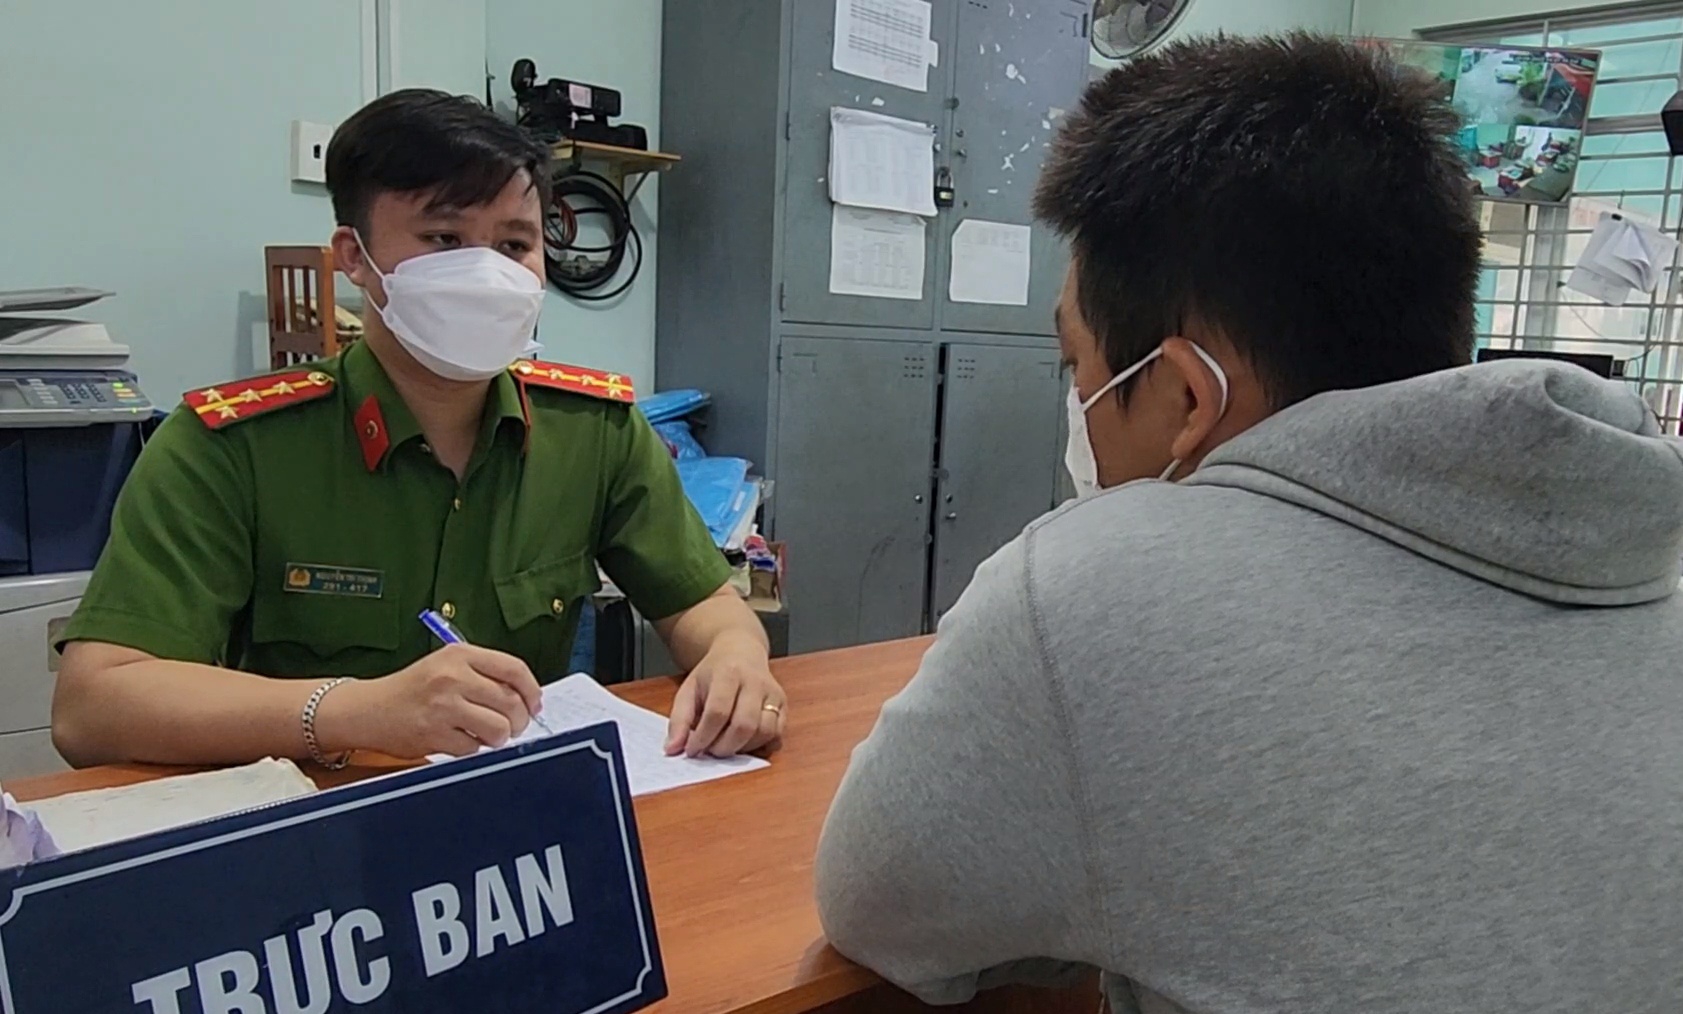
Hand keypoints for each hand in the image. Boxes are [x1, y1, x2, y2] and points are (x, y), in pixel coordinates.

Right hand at [316, 644, 542, 759]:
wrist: (369, 708)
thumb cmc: (414, 689)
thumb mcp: (447, 665)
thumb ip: (484, 674)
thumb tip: (527, 698)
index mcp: (460, 655)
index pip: (514, 669)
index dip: (532, 690)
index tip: (535, 704)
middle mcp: (453, 677)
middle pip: (511, 703)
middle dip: (519, 720)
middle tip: (513, 727)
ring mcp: (443, 706)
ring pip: (498, 729)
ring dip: (499, 738)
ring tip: (488, 735)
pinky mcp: (433, 734)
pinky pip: (473, 748)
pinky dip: (473, 749)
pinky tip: (461, 740)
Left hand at [663, 637, 785, 757]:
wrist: (741, 651)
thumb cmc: (713, 674)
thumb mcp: (688, 689)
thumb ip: (679, 720)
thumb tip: (673, 749)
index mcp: (728, 673)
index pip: (718, 712)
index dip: (703, 737)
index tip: (692, 750)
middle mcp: (755, 682)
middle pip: (744, 725)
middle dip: (724, 747)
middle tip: (710, 751)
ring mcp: (773, 693)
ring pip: (765, 732)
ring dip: (743, 748)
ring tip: (726, 746)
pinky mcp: (784, 704)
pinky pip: (777, 734)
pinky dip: (760, 746)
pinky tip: (743, 743)